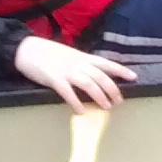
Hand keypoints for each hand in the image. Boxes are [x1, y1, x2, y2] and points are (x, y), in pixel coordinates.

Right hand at [15, 36, 135, 111]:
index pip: (106, 63)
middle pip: (100, 76)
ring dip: (99, 96)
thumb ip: (82, 64)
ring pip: (88, 84)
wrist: (27, 49)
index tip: (134, 77)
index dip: (120, 70)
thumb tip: (94, 76)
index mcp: (82, 57)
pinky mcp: (54, 79)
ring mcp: (66, 71)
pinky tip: (81, 112)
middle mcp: (78, 63)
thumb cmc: (48, 53)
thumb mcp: (70, 55)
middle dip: (112, 89)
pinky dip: (76, 102)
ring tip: (107, 107)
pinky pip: (68, 92)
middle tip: (119, 101)